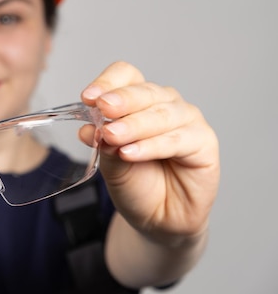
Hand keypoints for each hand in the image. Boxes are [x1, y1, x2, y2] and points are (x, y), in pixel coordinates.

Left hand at [81, 62, 219, 242]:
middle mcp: (164, 103)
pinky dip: (151, 145)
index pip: (125, 75)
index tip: (88, 97)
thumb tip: (88, 127)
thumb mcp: (110, 163)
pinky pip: (177, 139)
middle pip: (144, 91)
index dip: (107, 82)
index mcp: (139, 99)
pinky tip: (131, 152)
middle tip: (102, 109)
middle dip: (121, 100)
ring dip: (134, 125)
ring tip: (112, 136)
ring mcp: (187, 120)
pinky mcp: (204, 142)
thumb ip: (103, 143)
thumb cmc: (136, 184)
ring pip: (160, 114)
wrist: (157, 218)